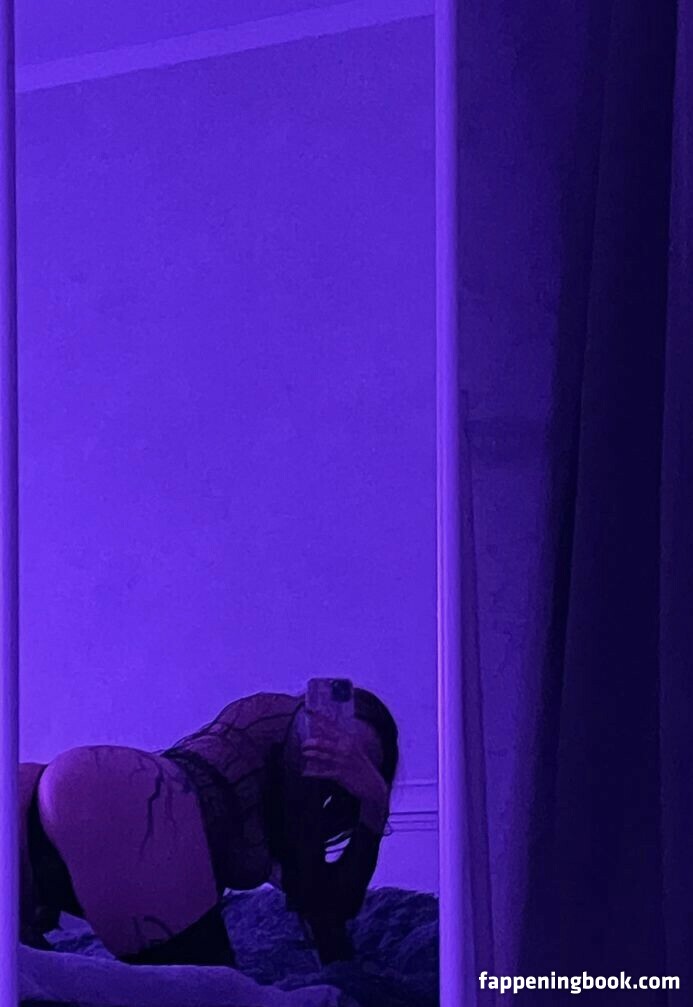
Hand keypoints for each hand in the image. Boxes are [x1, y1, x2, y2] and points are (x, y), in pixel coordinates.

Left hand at [301, 715, 389, 832]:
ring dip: (309, 755)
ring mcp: (342, 761)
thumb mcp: (356, 749)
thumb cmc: (362, 766)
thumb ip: (343, 741)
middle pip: (322, 741)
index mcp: (349, 740)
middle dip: (309, 742)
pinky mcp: (339, 774)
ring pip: (319, 756)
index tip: (310, 711)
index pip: (331, 726)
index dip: (320, 719)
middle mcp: (345, 748)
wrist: (372, 784)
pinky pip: (321, 773)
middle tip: (303, 744)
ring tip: (303, 754)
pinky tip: (305, 773)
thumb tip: (329, 736)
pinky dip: (312, 773)